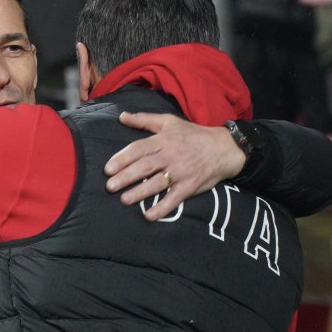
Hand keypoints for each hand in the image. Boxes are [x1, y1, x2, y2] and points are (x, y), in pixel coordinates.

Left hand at [104, 112, 245, 220]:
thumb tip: (122, 116)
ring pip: (157, 183)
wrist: (224, 148)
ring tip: (124, 200)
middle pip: (145, 166)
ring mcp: (180, 172)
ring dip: (140, 192)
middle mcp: (170, 156)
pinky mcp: (189, 186)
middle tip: (110, 186)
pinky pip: (174, 198)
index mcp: (163, 140)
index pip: (138, 149)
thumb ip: (144, 120)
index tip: (108, 169)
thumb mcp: (169, 122)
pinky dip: (162, 208)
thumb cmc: (193, 135)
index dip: (122, 159)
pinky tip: (149, 215)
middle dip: (126, 177)